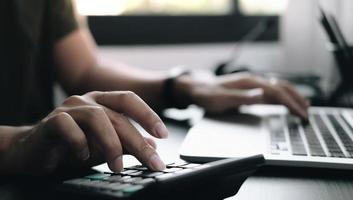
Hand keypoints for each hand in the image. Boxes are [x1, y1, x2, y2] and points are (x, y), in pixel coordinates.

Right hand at [10, 91, 167, 174]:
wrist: (32, 151)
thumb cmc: (71, 148)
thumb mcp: (104, 148)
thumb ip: (127, 143)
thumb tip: (152, 145)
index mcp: (102, 102)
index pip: (129, 100)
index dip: (148, 115)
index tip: (163, 134)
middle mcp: (87, 101)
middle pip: (118, 116)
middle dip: (138, 141)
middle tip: (151, 162)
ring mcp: (69, 108)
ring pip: (97, 118)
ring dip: (111, 145)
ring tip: (116, 167)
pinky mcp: (51, 121)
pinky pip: (69, 127)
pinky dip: (80, 143)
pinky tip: (82, 157)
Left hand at [177, 73, 308, 117]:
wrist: (197, 89)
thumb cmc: (207, 95)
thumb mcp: (221, 99)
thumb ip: (241, 97)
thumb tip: (261, 94)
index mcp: (248, 82)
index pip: (276, 91)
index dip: (290, 102)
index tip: (301, 114)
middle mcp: (253, 81)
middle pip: (282, 87)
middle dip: (297, 99)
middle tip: (308, 113)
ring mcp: (252, 85)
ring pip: (278, 89)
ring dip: (292, 97)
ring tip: (304, 108)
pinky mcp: (250, 91)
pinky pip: (271, 93)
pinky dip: (282, 98)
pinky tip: (287, 104)